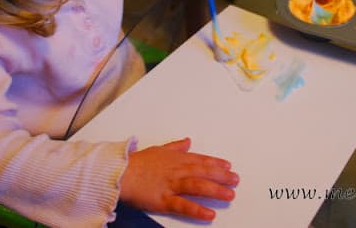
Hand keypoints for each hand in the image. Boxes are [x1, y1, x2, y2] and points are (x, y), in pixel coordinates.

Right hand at [119, 137, 238, 220]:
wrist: (119, 173)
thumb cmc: (137, 163)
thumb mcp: (158, 150)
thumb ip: (175, 147)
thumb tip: (187, 141)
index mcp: (176, 159)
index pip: (201, 160)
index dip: (216, 163)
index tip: (228, 166)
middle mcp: (177, 170)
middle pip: (204, 172)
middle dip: (222, 176)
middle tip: (236, 180)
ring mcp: (171, 185)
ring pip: (198, 186)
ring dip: (215, 190)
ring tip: (230, 195)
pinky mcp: (163, 200)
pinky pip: (183, 205)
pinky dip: (197, 209)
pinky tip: (210, 213)